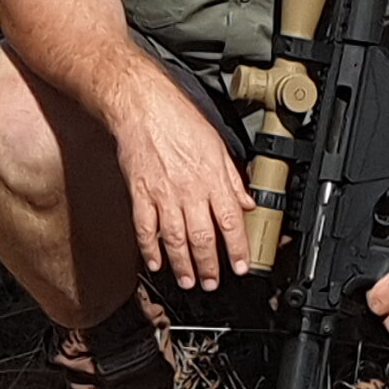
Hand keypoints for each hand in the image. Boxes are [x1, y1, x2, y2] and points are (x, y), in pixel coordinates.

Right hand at [106, 81, 252, 290]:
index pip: (231, 221)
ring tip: (188, 281)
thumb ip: (233, 178)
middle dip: (209, 265)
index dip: (238, 248)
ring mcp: (163, 194)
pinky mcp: (140, 192)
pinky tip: (155, 263)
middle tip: (212, 283)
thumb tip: (248, 201)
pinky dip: (150, 249)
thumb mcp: (218, 145)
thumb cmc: (178, 118)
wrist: (143, 105)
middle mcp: (189, 190)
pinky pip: (145, 228)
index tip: (241, 266)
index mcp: (212, 178)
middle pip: (203, 237)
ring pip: (175, 238)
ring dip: (183, 264)